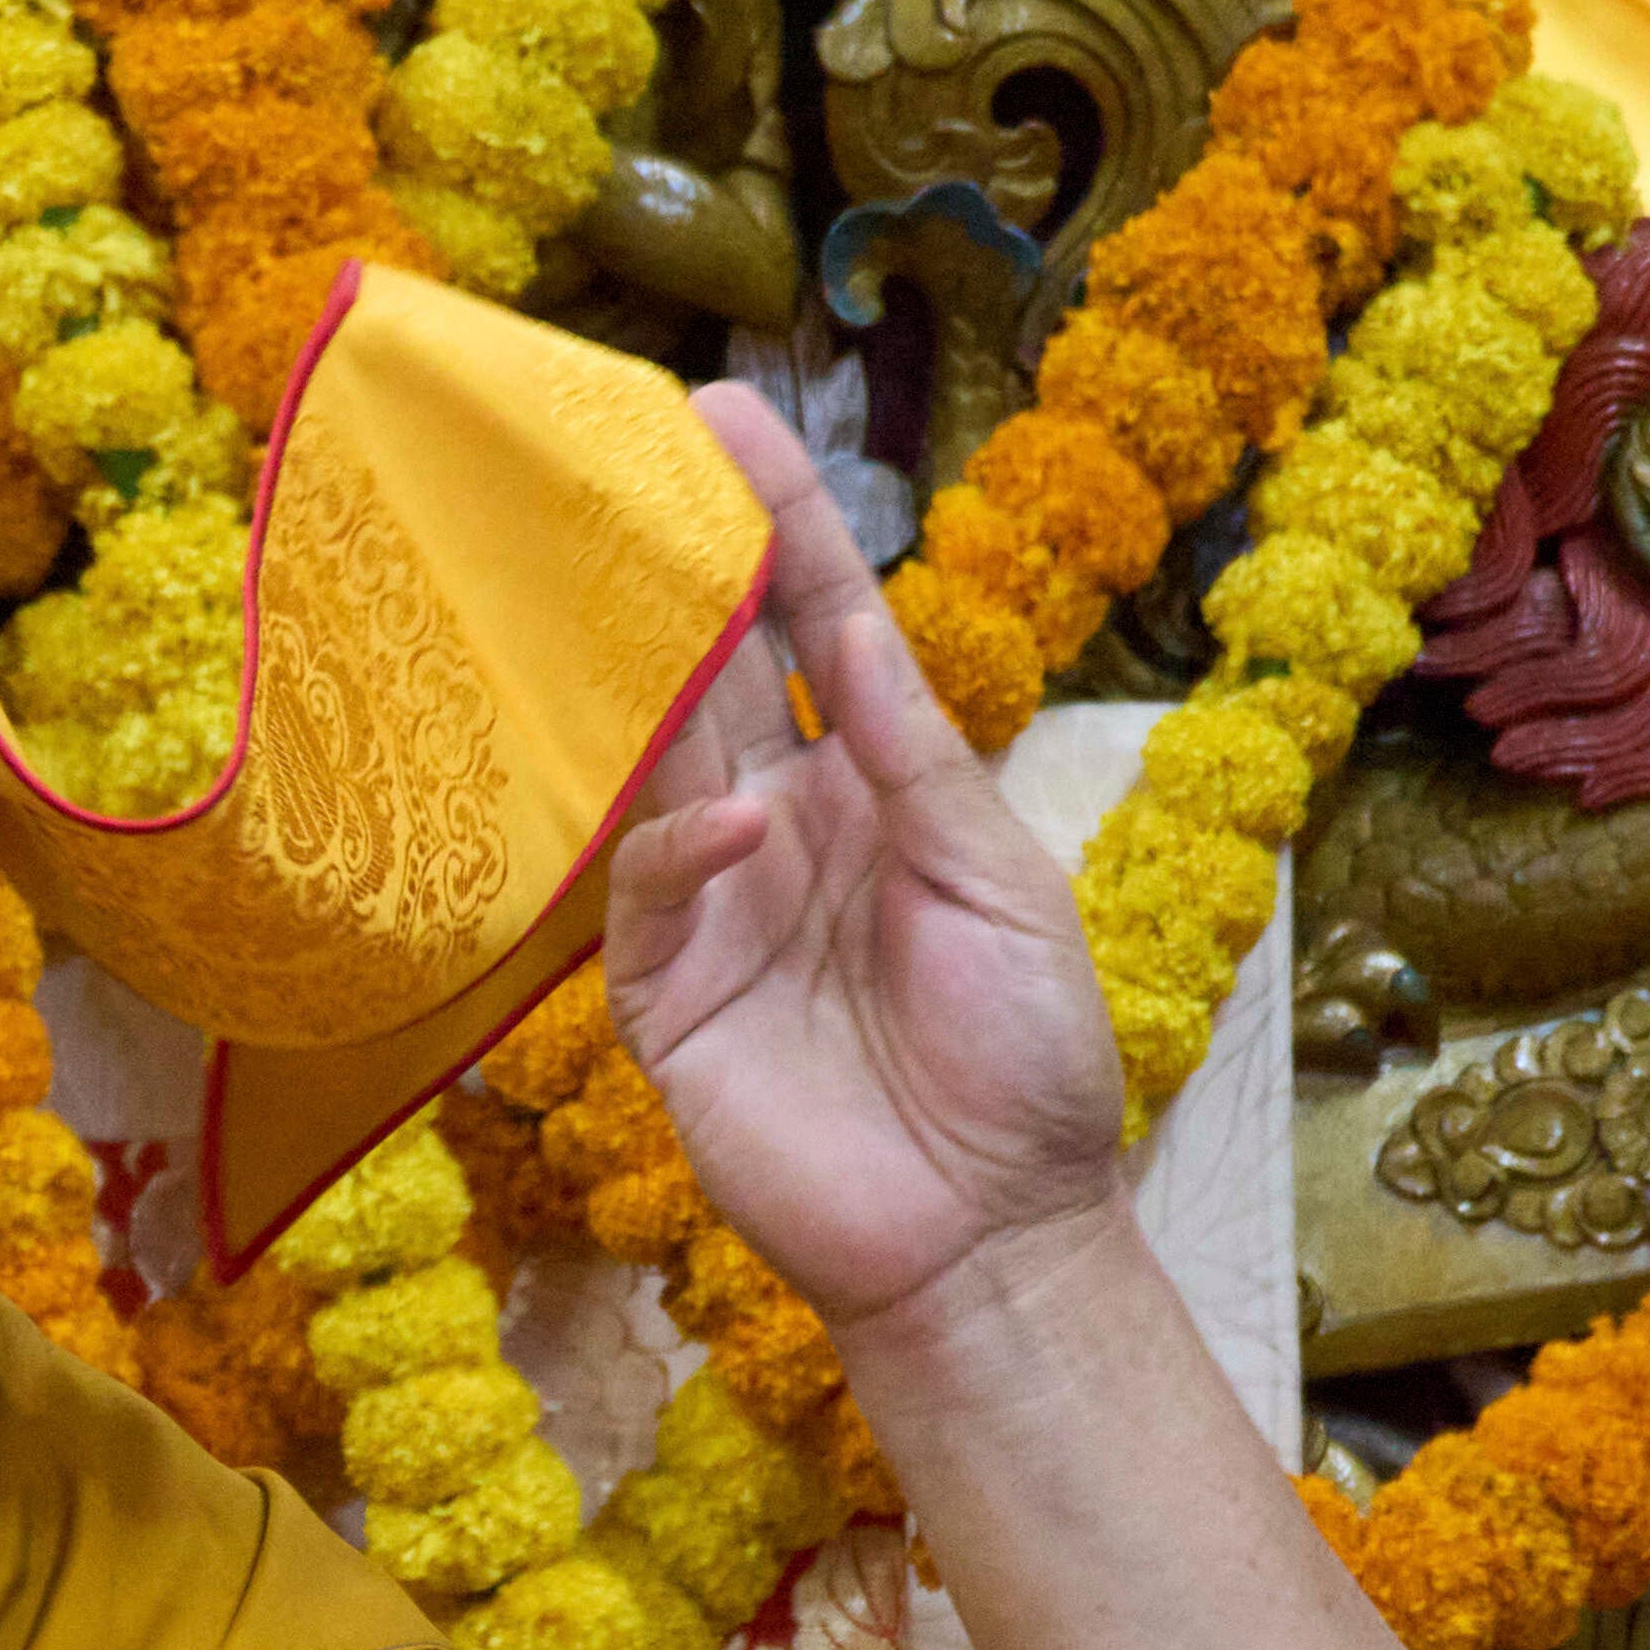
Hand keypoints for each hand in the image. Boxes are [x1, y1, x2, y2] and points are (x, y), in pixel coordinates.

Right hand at [598, 388, 1129, 1334]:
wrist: (996, 1232)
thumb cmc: (1025, 1059)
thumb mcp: (995, 878)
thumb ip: (910, 756)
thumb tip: (854, 621)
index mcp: (865, 787)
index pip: (808, 630)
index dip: (770, 525)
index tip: (726, 416)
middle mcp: (772, 830)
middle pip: (707, 676)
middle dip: (669, 568)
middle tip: (623, 457)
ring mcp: (709, 913)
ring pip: (650, 769)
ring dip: (645, 681)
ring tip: (634, 590)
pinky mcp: (663, 1003)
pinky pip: (642, 901)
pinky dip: (677, 852)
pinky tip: (732, 824)